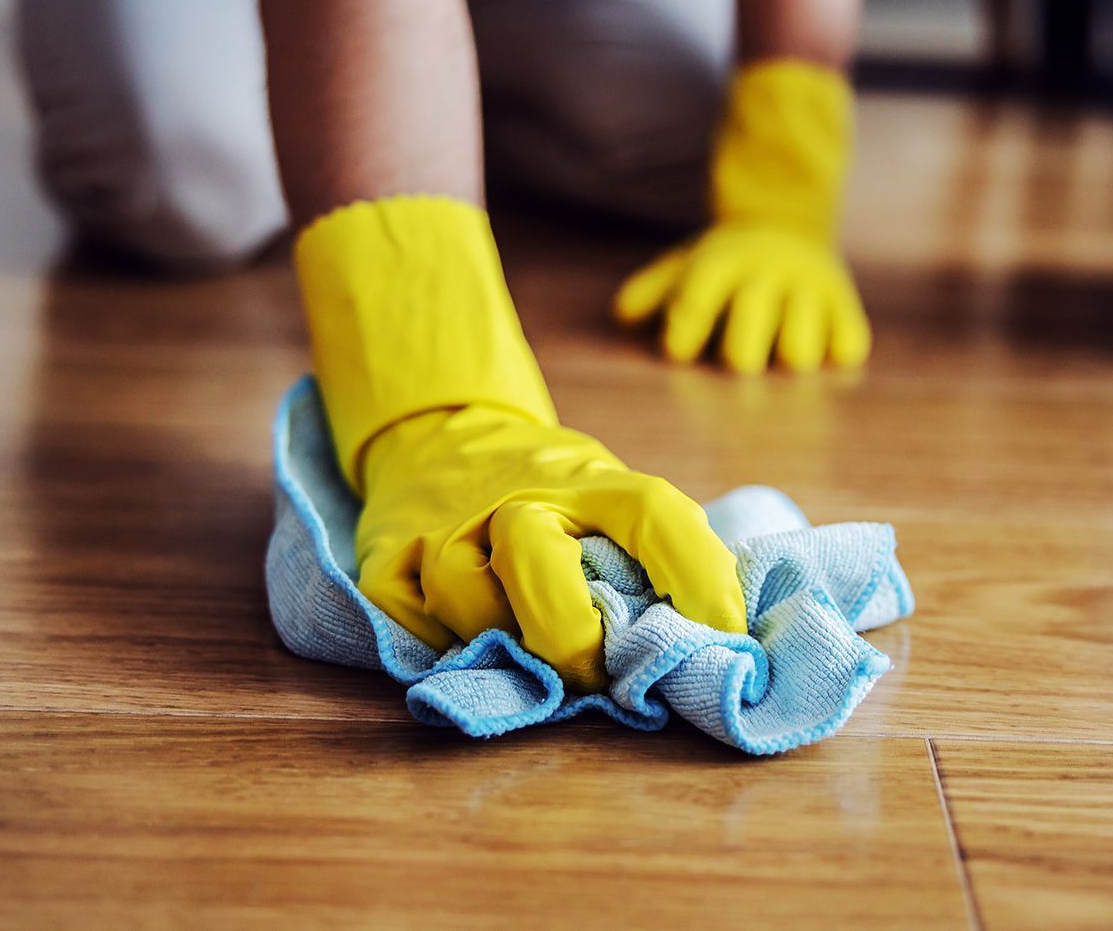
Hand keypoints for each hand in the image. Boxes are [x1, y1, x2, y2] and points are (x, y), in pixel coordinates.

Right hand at [294, 195, 743, 693]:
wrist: (439, 431)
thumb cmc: (549, 492)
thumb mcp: (604, 495)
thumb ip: (649, 555)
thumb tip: (727, 641)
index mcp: (588, 480)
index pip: (653, 513)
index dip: (698, 576)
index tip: (725, 635)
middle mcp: (513, 495)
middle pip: (538, 566)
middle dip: (574, 641)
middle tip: (600, 680)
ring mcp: (442, 526)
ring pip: (466, 601)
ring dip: (504, 645)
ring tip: (527, 657)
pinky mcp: (385, 558)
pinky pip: (410, 623)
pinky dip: (442, 647)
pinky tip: (469, 645)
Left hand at [614, 58, 870, 372]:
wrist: (789, 225)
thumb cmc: (726, 266)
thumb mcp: (685, 266)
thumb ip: (651, 291)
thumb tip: (624, 316)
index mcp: (724, 260)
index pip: (697, 301)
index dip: (683, 334)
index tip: (678, 353)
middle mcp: (770, 272)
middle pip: (744, 349)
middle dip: (737, 358)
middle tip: (738, 355)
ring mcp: (812, 289)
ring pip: (798, 354)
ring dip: (787, 358)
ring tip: (782, 348)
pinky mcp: (847, 306)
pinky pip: (846, 349)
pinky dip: (832, 354)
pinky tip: (819, 342)